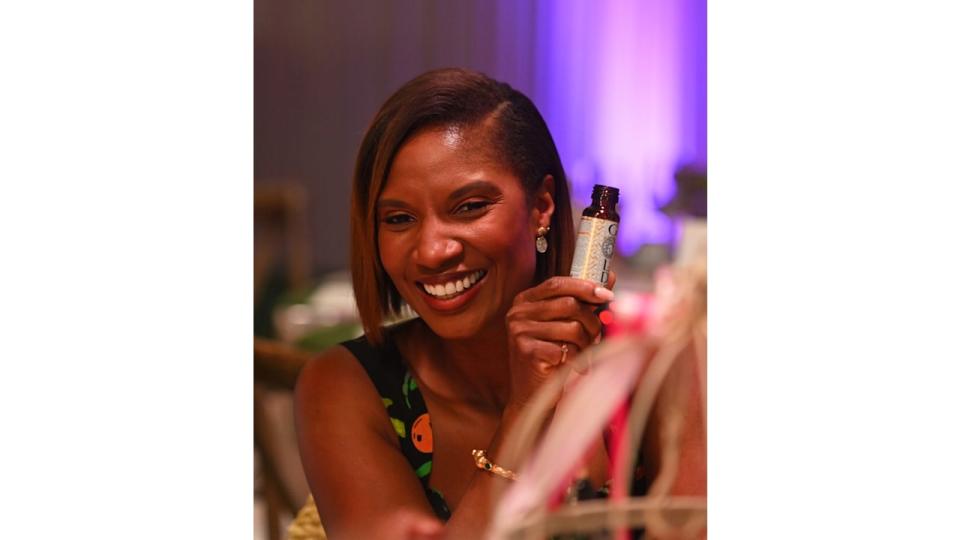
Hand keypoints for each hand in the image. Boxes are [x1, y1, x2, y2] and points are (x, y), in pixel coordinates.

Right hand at [505, 272, 615, 407]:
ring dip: (585, 344)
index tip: (607, 295)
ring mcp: (519, 332)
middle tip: (596, 336)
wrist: (533, 395)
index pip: (557, 283)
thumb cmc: (551, 356)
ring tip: (582, 354)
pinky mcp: (527, 352)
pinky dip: (576, 359)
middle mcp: (517, 313)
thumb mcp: (563, 324)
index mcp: (525, 301)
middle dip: (591, 322)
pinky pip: (566, 349)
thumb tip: (610, 276)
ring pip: (572, 328)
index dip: (585, 286)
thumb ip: (583, 301)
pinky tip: (573, 366)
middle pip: (569, 304)